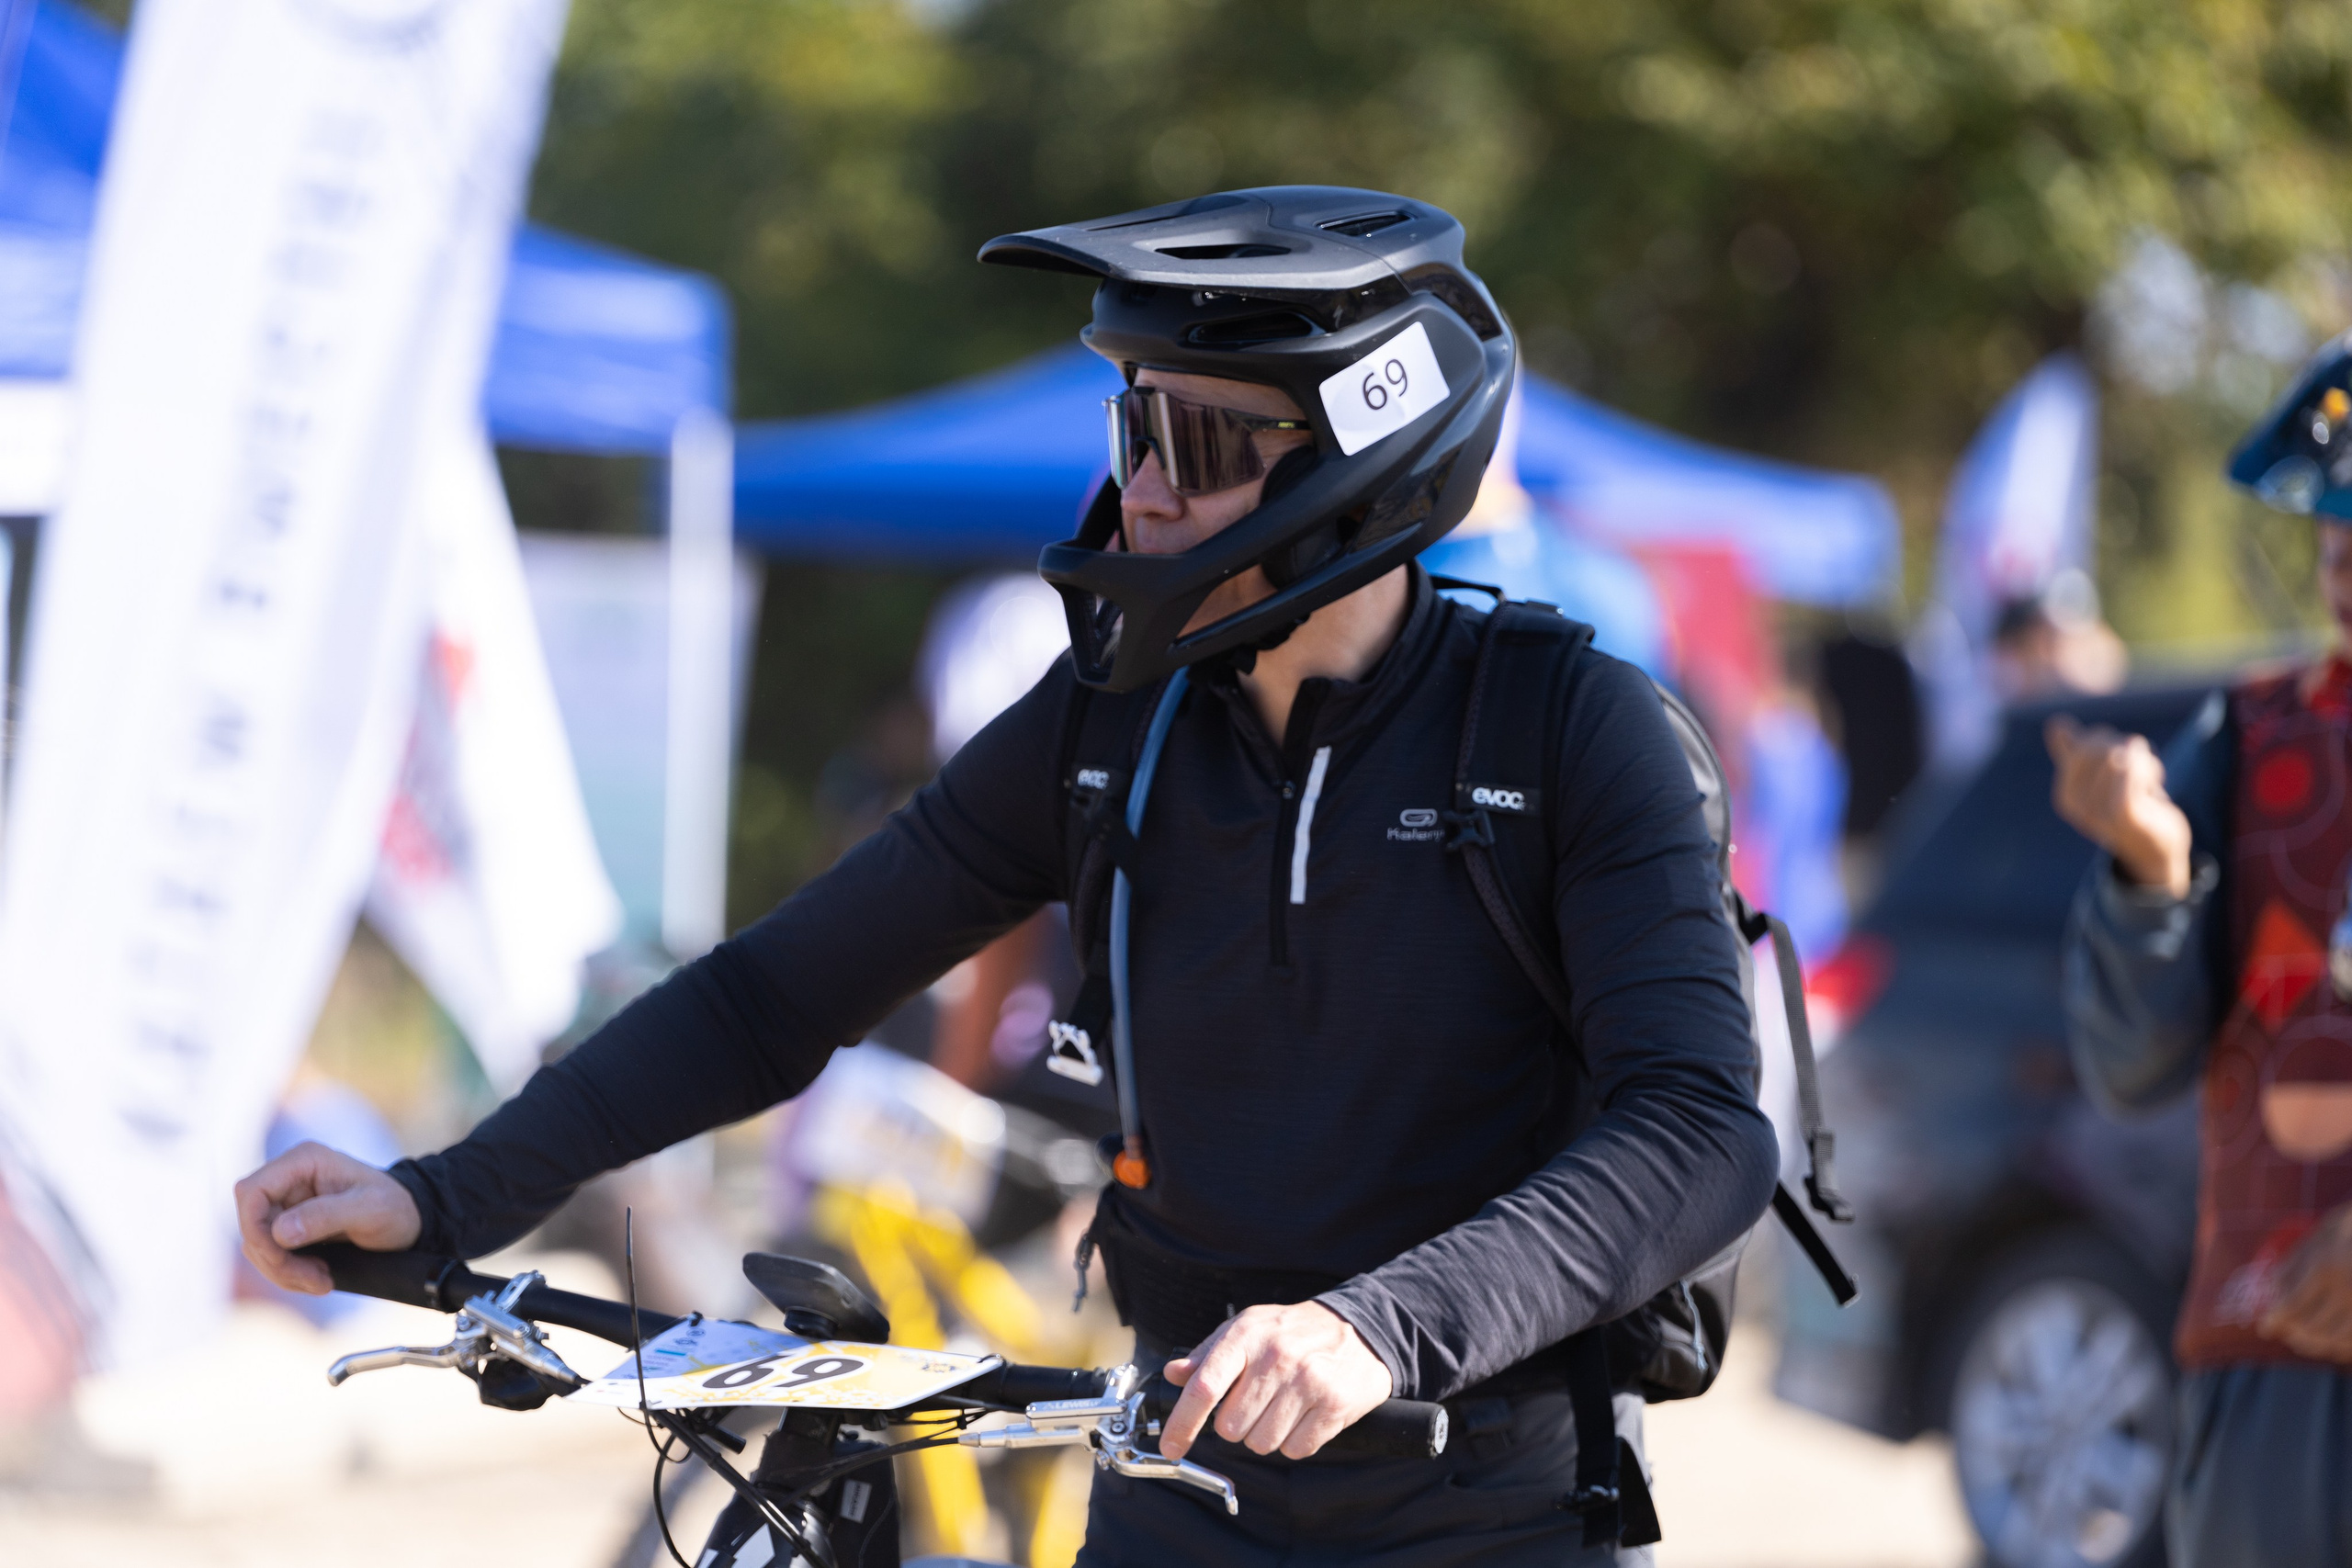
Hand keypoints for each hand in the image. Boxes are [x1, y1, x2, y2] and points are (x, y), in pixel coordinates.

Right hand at [233, 1141, 420, 1294]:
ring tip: (322, 1281)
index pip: (251, 1192)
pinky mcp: (288, 1224)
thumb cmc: (395, 1207)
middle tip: (314, 1278)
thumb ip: (326, 1216)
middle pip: (251, 1223)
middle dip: (275, 1258)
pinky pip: (271, 1254)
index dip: (255, 1228)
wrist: (409, 1220)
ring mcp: (286, 1202)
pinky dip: (289, 1272)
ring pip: (258, 1243)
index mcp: (303, 1161)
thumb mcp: (370, 1210)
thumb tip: (280, 1232)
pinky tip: (318, 1277)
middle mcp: (288, 1178)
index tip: (281, 1257)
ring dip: (284, 1270)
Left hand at [1157, 1300, 1392, 1460]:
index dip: (1182, 1423)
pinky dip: (1295, 1441)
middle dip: (1236, 1425)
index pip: (1204, 1387)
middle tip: (1254, 1404)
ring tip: (1282, 1407)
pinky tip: (1304, 1416)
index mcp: (1247, 1336)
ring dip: (1266, 1435)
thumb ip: (1207, 1354)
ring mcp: (1308, 1382)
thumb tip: (1173, 1375)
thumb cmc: (1292, 1332)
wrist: (1360, 1331)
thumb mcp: (1247, 1328)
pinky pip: (1296, 1449)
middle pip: (1231, 1427)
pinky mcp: (1335, 1406)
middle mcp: (1277, 1358)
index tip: (1171, 1447)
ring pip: (1262, 1443)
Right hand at [2047, 715, 2192, 898]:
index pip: (2081, 745)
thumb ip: (2077, 752)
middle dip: (2125, 747)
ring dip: (2143, 761)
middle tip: (2140, 767)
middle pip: (2100, 748)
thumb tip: (2055, 723)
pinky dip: (2147, 770)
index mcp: (2066, 796)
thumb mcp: (2103, 778)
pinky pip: (2129, 772)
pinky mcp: (2125, 814)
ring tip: (2150, 779)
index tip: (2122, 759)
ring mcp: (2098, 812)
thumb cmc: (2131, 808)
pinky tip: (2156, 783)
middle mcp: (2076, 806)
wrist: (2158, 850)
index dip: (2107, 741)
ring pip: (2119, 757)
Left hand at [2260, 1204, 2351, 1360]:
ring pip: (2334, 1339)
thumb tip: (2271, 1304)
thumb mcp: (2310, 1245)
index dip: (2274, 1321)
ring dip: (2315, 1344)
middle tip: (2287, 1333)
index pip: (2291, 1306)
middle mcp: (2348, 1289)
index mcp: (2324, 1269)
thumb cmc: (2340, 1234)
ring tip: (2305, 1340)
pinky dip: (2338, 1347)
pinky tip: (2330, 1342)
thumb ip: (2288, 1273)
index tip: (2264, 1329)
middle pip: (2311, 1327)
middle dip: (2293, 1334)